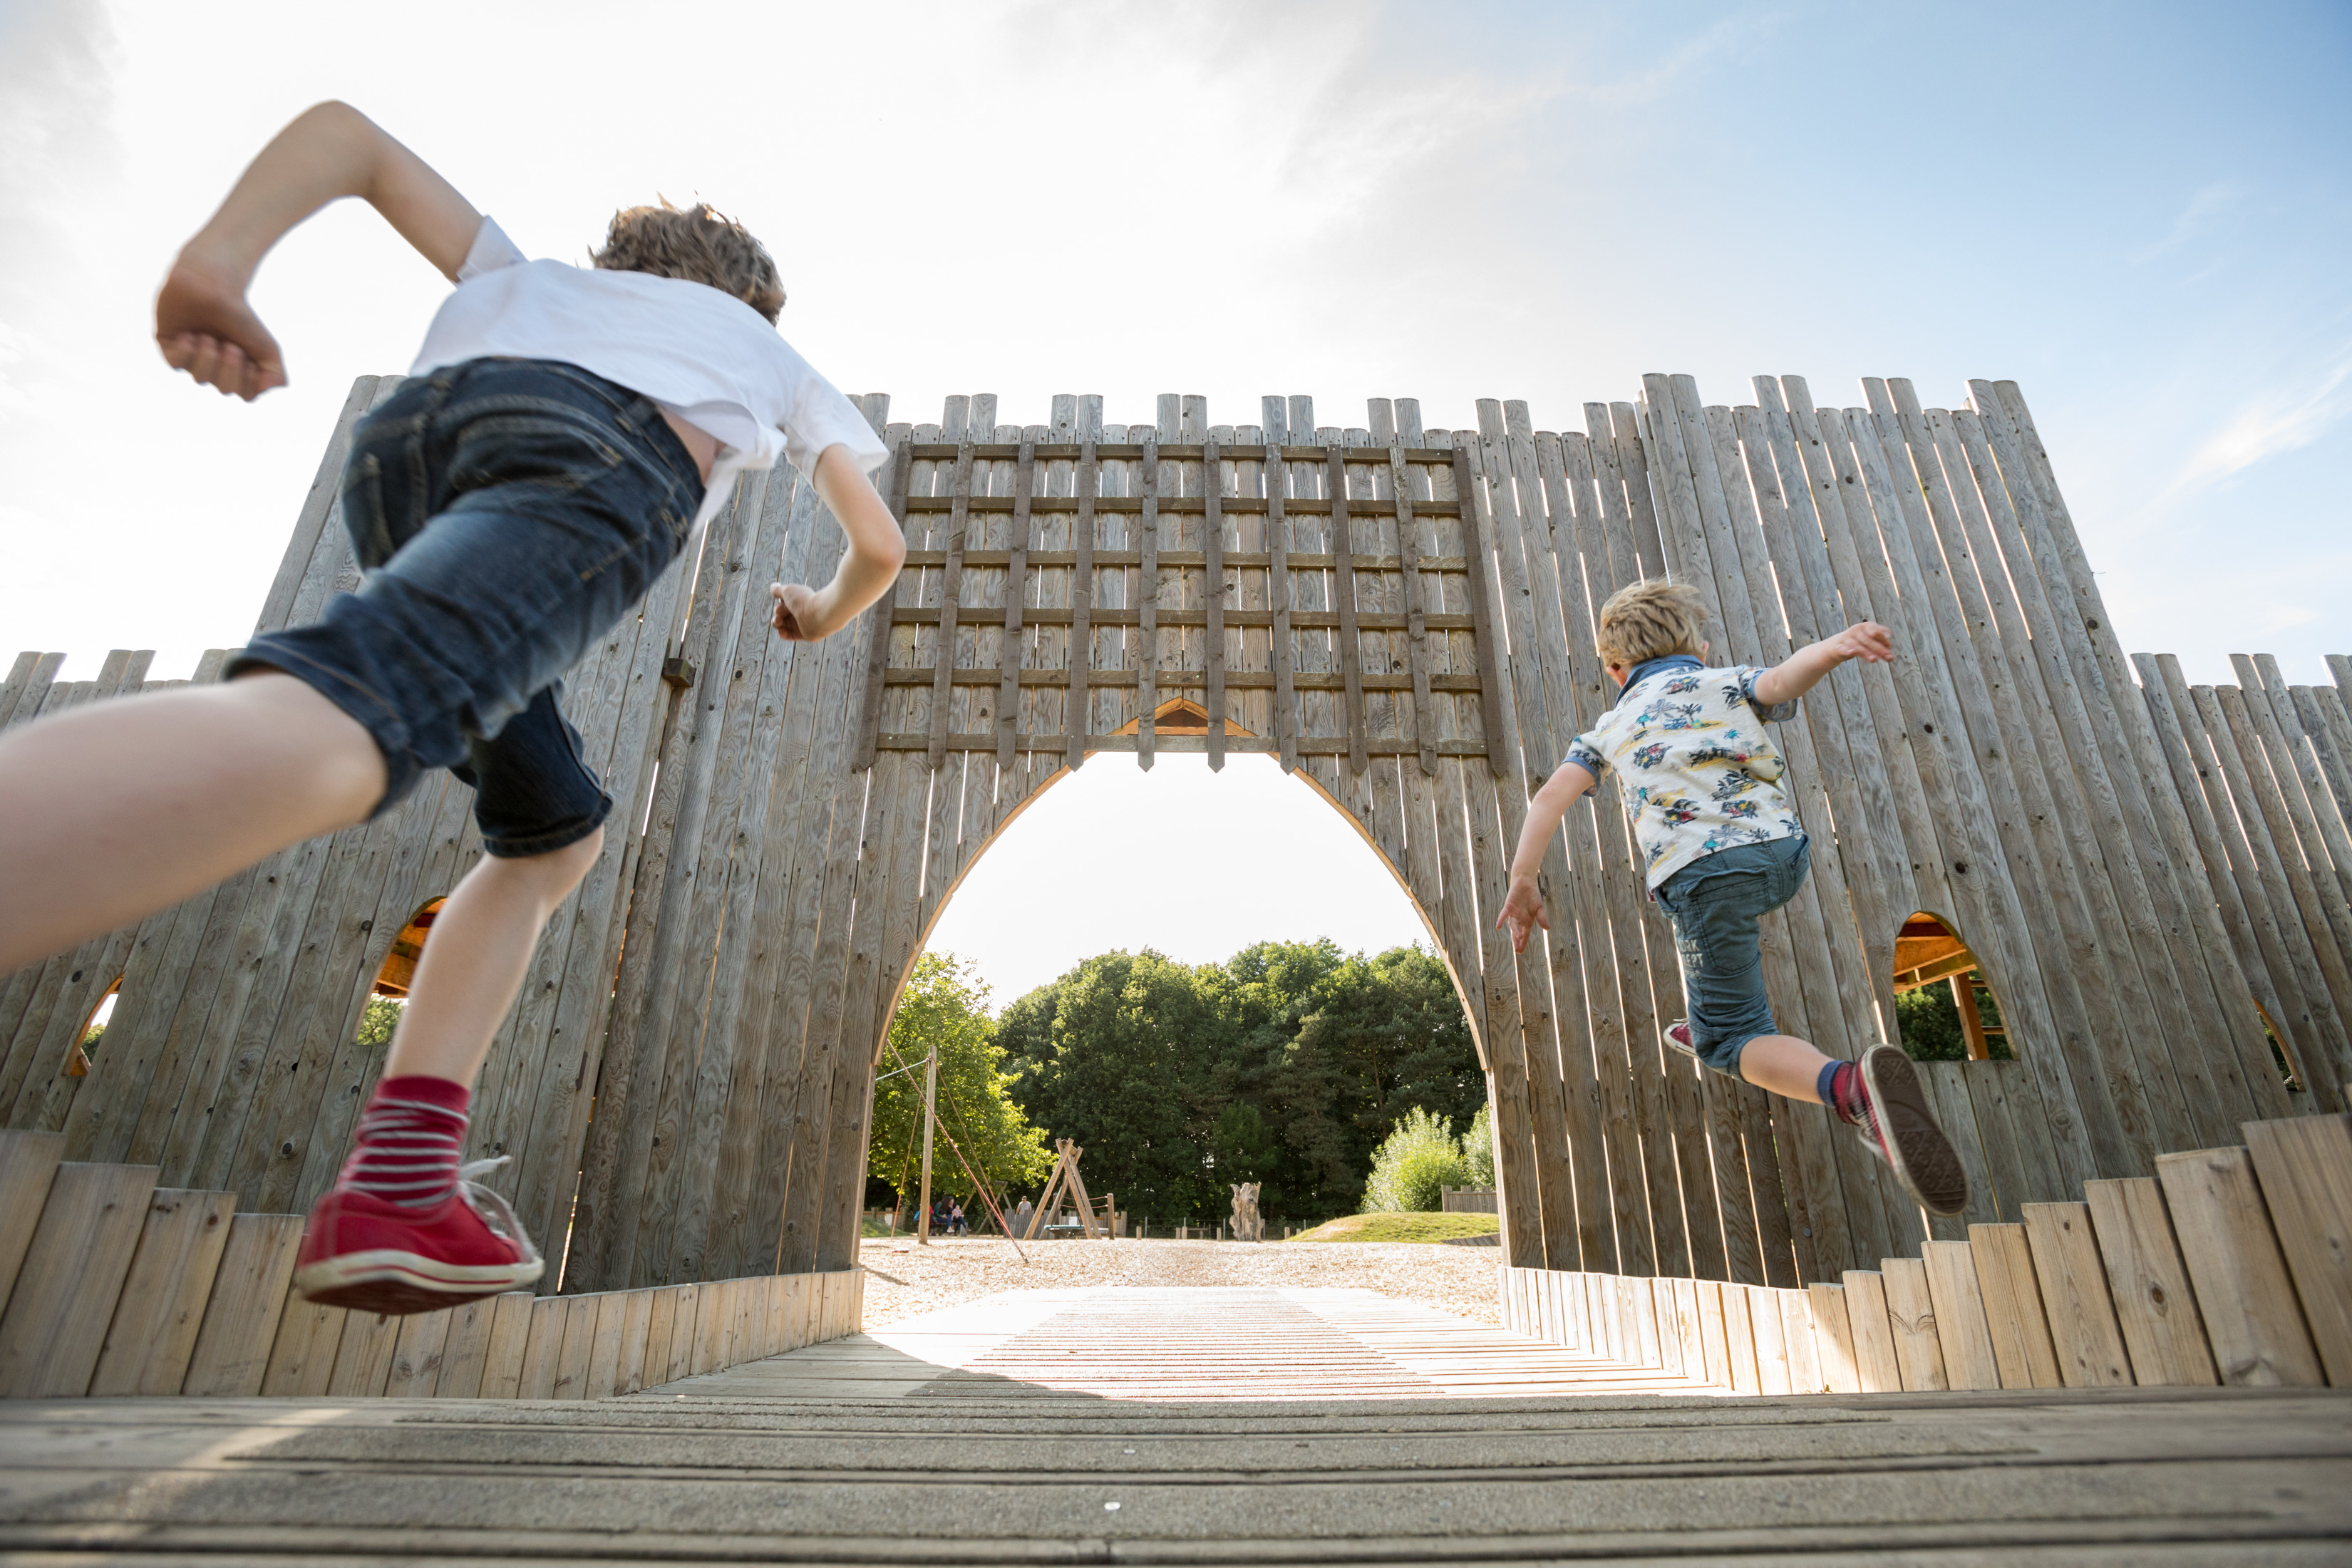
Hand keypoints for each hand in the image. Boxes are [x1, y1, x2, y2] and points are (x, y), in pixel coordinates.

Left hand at [155, 253, 285, 399]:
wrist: (212, 284)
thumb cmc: (241, 315)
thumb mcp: (268, 347)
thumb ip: (275, 375)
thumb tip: (263, 391)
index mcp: (240, 370)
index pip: (246, 394)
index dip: (248, 379)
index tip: (249, 357)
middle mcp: (216, 368)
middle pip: (225, 389)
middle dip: (229, 367)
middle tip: (230, 346)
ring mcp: (193, 360)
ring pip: (201, 378)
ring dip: (208, 357)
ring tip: (207, 336)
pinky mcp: (170, 348)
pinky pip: (177, 364)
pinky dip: (186, 351)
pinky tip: (189, 335)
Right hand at [769, 582, 833, 641]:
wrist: (818, 614)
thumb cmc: (803, 600)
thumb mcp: (787, 590)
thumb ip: (778, 590)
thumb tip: (773, 588)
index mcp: (800, 601)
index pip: (785, 603)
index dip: (779, 602)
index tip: (781, 601)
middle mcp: (801, 612)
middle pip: (782, 614)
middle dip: (777, 613)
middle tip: (779, 613)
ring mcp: (802, 624)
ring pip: (783, 625)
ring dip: (776, 623)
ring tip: (778, 621)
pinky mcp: (804, 634)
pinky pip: (789, 636)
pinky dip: (783, 634)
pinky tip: (782, 631)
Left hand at [1495, 874, 1548, 953]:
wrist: (1526, 883)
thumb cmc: (1533, 896)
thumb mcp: (1539, 908)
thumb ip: (1542, 918)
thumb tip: (1547, 929)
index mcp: (1527, 921)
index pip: (1524, 934)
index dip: (1522, 942)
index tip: (1520, 952)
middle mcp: (1519, 919)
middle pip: (1517, 932)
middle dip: (1517, 941)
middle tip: (1517, 950)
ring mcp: (1513, 913)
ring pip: (1513, 924)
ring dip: (1515, 931)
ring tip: (1518, 937)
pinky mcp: (1508, 906)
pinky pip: (1504, 914)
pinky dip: (1501, 920)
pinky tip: (1499, 926)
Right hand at [1826, 620, 1894, 664]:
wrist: (1837, 646)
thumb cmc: (1859, 643)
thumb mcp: (1871, 639)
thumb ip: (1881, 642)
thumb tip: (1889, 646)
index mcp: (1866, 626)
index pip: (1876, 632)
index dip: (1883, 639)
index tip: (1889, 647)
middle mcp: (1856, 630)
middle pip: (1868, 640)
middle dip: (1879, 649)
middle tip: (1889, 658)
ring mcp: (1846, 638)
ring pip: (1857, 646)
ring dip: (1866, 653)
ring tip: (1874, 660)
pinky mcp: (1838, 646)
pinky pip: (1843, 648)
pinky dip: (1847, 650)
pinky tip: (1851, 653)